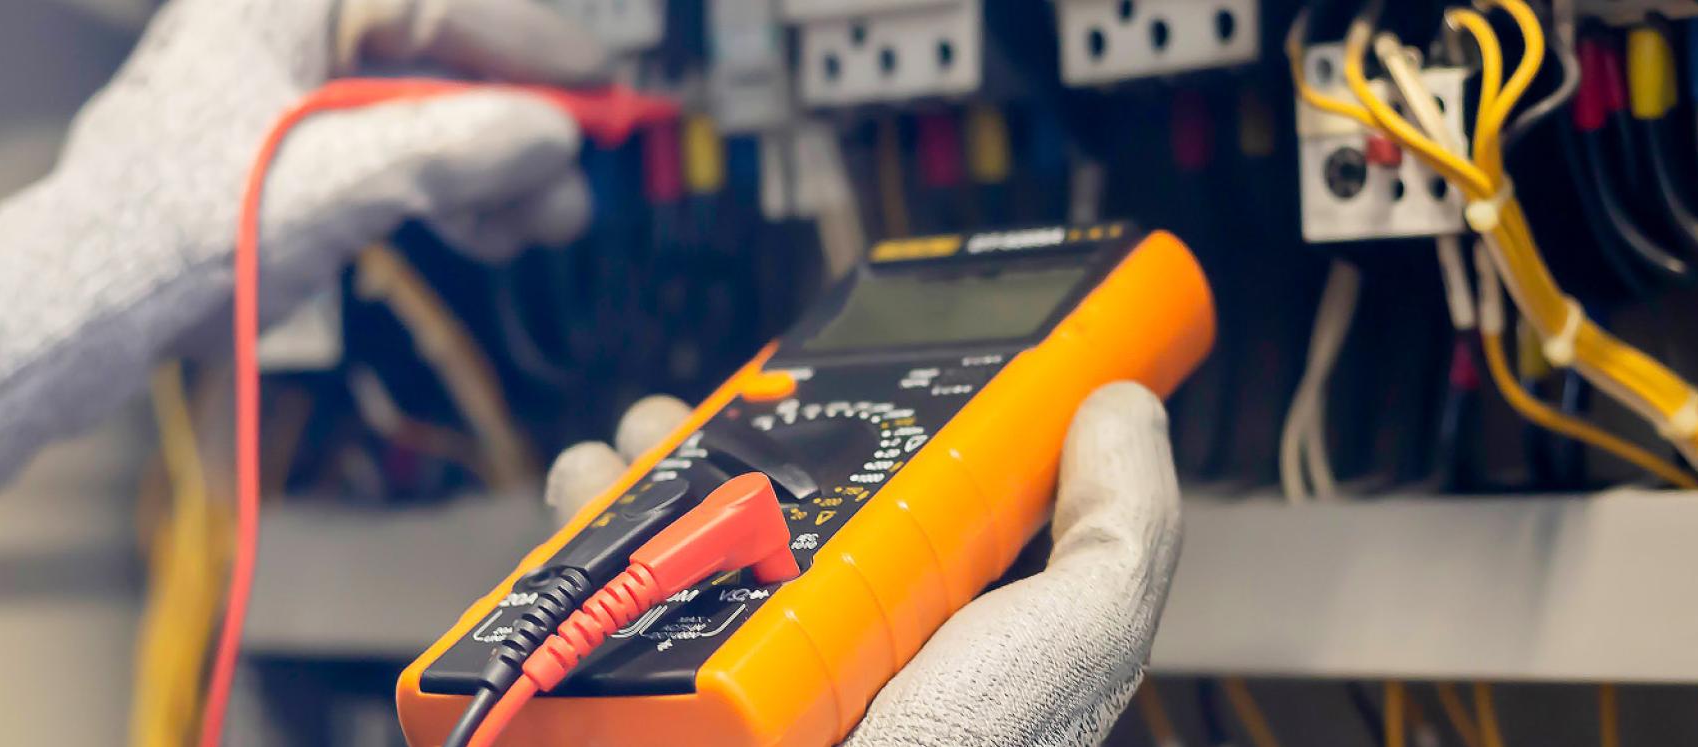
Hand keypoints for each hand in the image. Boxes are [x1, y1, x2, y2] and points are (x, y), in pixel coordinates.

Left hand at [0, 0, 608, 536]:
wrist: (77, 302)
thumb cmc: (172, 232)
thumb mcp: (339, 185)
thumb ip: (456, 151)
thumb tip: (553, 133)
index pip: (444, 3)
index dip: (534, 49)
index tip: (600, 92)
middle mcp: (288, 20)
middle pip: (442, 56)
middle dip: (514, 127)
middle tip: (568, 191)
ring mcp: (283, 78)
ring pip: (423, 105)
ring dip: (487, 166)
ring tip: (535, 226)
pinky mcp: (282, 136)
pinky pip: (387, 141)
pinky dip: (441, 182)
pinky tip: (483, 228)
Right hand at [542, 383, 1183, 746]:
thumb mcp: (1073, 645)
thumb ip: (1117, 531)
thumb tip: (1123, 408)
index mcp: (937, 633)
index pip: (904, 504)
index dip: (875, 424)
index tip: (849, 361)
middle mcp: (833, 653)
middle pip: (769, 512)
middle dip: (728, 439)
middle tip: (714, 399)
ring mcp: (736, 683)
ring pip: (671, 547)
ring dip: (636, 476)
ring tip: (632, 442)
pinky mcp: (653, 705)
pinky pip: (601, 607)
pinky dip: (574, 544)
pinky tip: (582, 500)